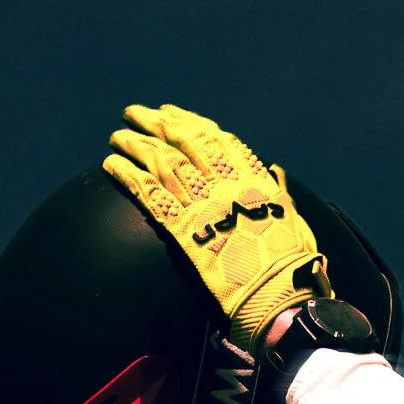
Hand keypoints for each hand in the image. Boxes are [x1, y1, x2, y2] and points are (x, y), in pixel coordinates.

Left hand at [103, 104, 331, 354]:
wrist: (278, 291)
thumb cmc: (291, 264)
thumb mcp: (293, 218)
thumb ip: (278, 193)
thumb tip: (274, 173)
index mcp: (253, 179)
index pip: (216, 140)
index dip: (189, 122)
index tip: (170, 111)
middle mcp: (225, 184)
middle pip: (185, 143)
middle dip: (157, 123)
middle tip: (135, 113)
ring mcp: (203, 205)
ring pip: (163, 162)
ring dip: (136, 144)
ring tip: (116, 135)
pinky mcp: (183, 230)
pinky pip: (150, 195)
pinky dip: (128, 176)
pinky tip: (110, 165)